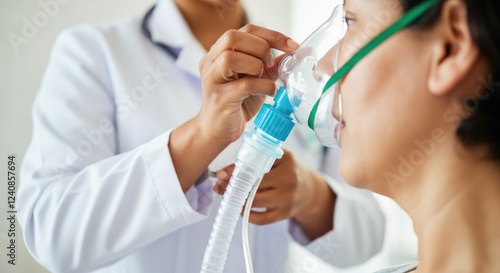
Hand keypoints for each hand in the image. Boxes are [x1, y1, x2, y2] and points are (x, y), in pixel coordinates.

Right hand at [197, 24, 298, 145]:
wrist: (217, 130)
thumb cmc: (235, 103)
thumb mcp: (254, 79)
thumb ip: (268, 66)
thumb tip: (291, 53)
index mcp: (219, 52)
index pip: (245, 30)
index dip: (271, 35)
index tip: (292, 45)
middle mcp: (211, 63)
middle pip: (232, 37)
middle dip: (260, 48)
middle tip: (270, 65)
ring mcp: (212, 80)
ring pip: (231, 58)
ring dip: (256, 66)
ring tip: (264, 78)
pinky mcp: (219, 99)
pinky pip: (244, 85)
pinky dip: (263, 86)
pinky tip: (268, 92)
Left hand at [214, 149, 335, 239]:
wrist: (309, 190)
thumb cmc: (286, 170)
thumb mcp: (276, 157)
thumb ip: (253, 159)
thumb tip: (223, 174)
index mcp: (286, 159)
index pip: (255, 164)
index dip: (235, 170)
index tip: (221, 174)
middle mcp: (289, 178)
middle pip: (253, 184)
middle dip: (233, 186)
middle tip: (219, 186)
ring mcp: (288, 198)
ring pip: (255, 201)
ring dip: (237, 200)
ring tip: (229, 196)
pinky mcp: (285, 214)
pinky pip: (260, 219)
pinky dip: (247, 215)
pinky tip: (241, 208)